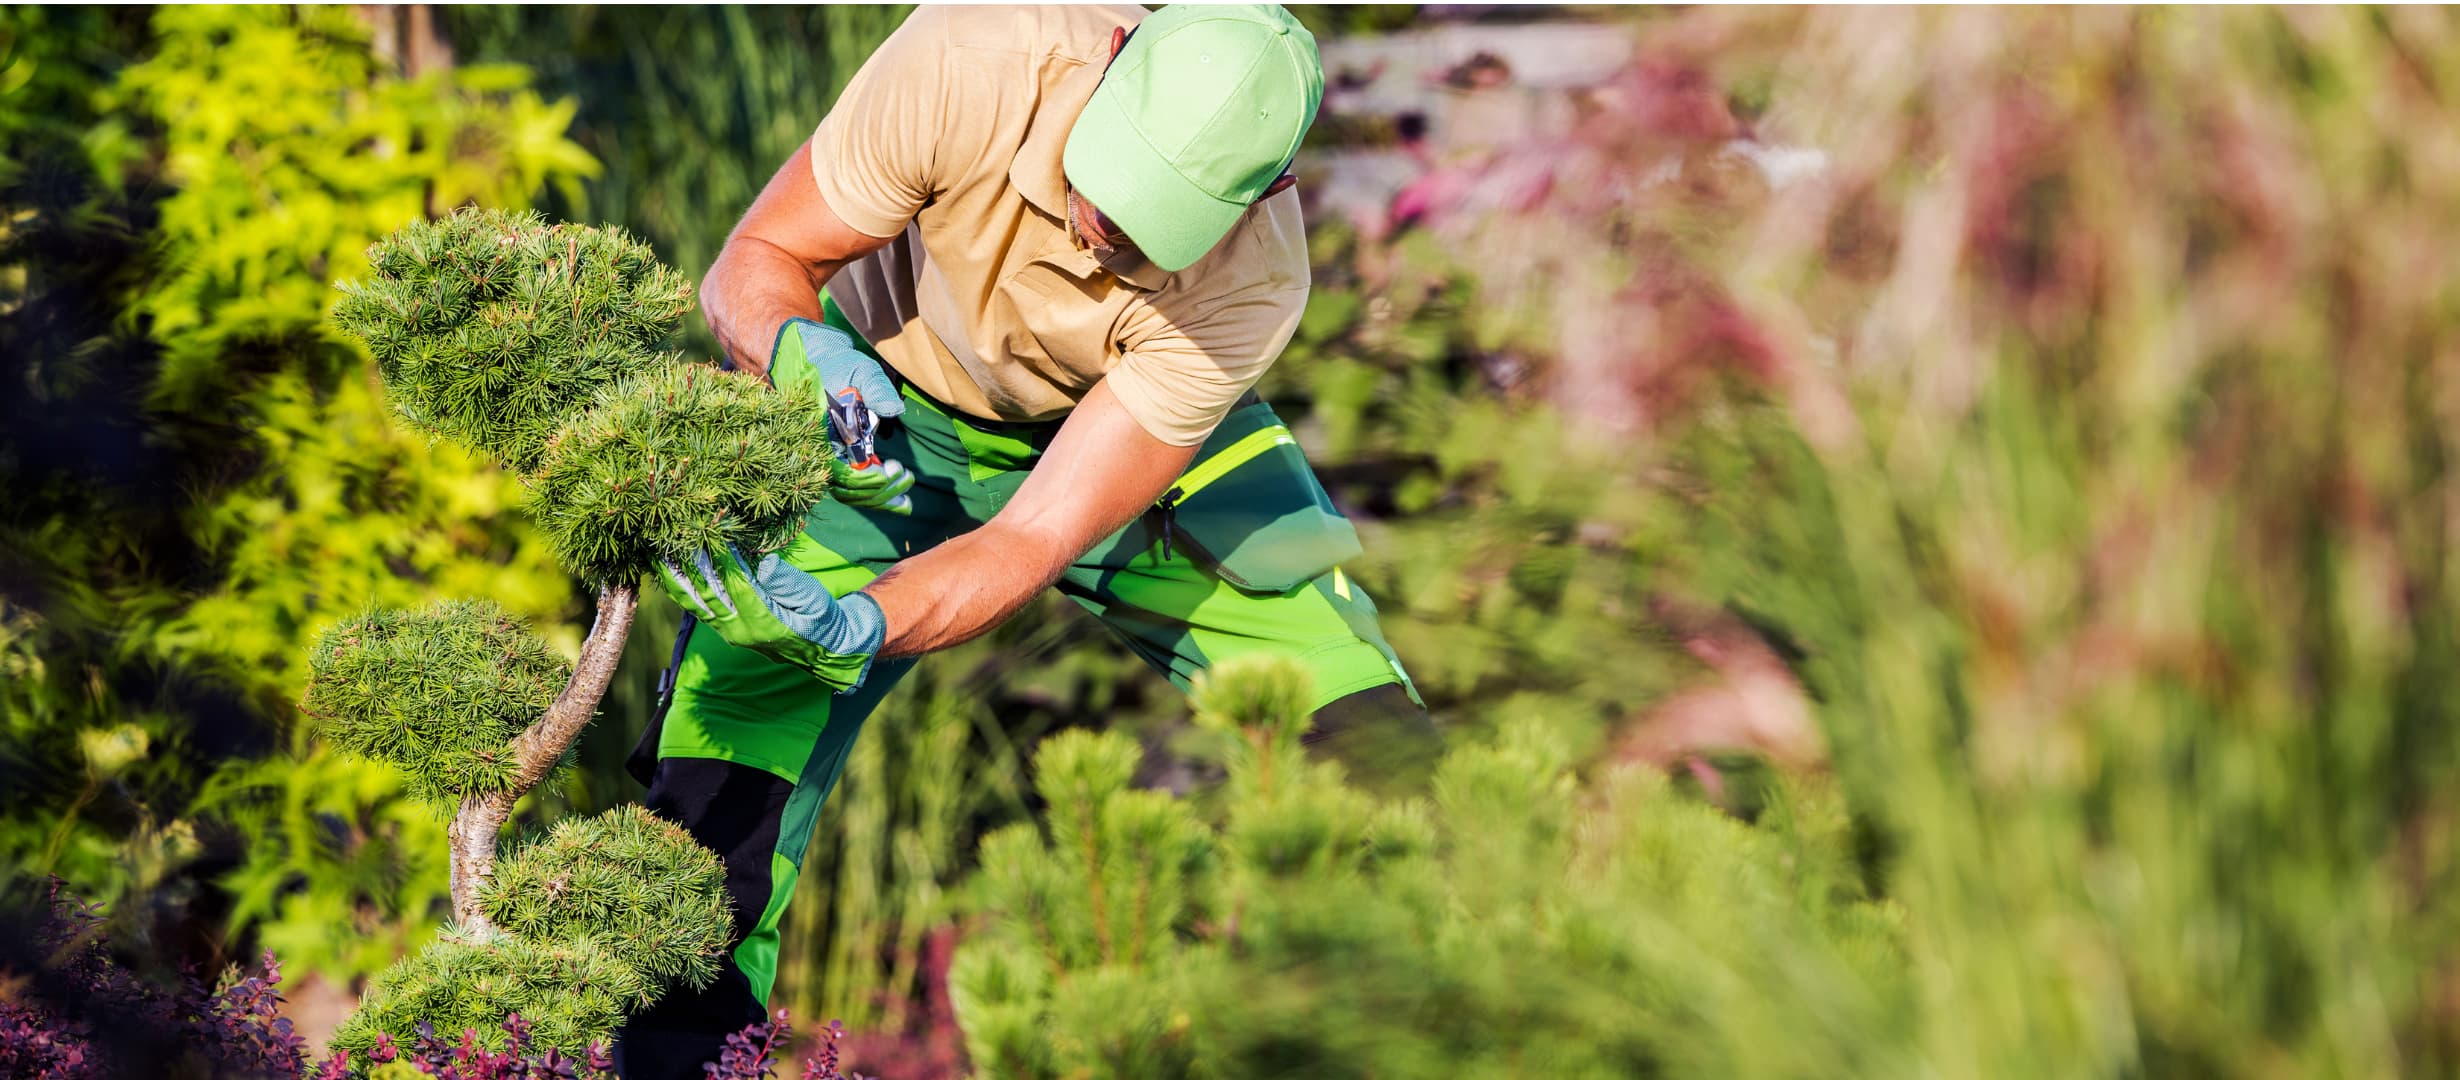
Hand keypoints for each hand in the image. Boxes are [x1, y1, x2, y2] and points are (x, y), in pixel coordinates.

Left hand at [657, 534, 884, 692]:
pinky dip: (681, 587)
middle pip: (706, 593)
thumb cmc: (821, 619)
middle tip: (676, 534)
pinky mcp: (724, 628)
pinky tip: (669, 569)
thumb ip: (786, 581)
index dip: (723, 558)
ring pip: (695, 602)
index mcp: (764, 623)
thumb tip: (762, 561)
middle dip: (690, 562)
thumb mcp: (813, 599)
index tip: (712, 531)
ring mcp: (729, 632)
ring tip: (659, 551)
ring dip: (676, 576)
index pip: (737, 585)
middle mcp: (740, 631)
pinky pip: (696, 608)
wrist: (821, 650)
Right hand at [772, 318, 915, 514]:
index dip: (866, 478)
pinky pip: (852, 487)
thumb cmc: (836, 366)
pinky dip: (875, 495)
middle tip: (907, 476)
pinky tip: (899, 497)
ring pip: (849, 493)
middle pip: (846, 490)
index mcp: (819, 432)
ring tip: (907, 495)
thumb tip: (893, 409)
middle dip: (879, 490)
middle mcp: (819, 451)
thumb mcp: (858, 369)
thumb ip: (875, 387)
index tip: (892, 469)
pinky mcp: (838, 460)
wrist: (817, 364)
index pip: (839, 471)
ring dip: (879, 498)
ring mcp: (827, 457)